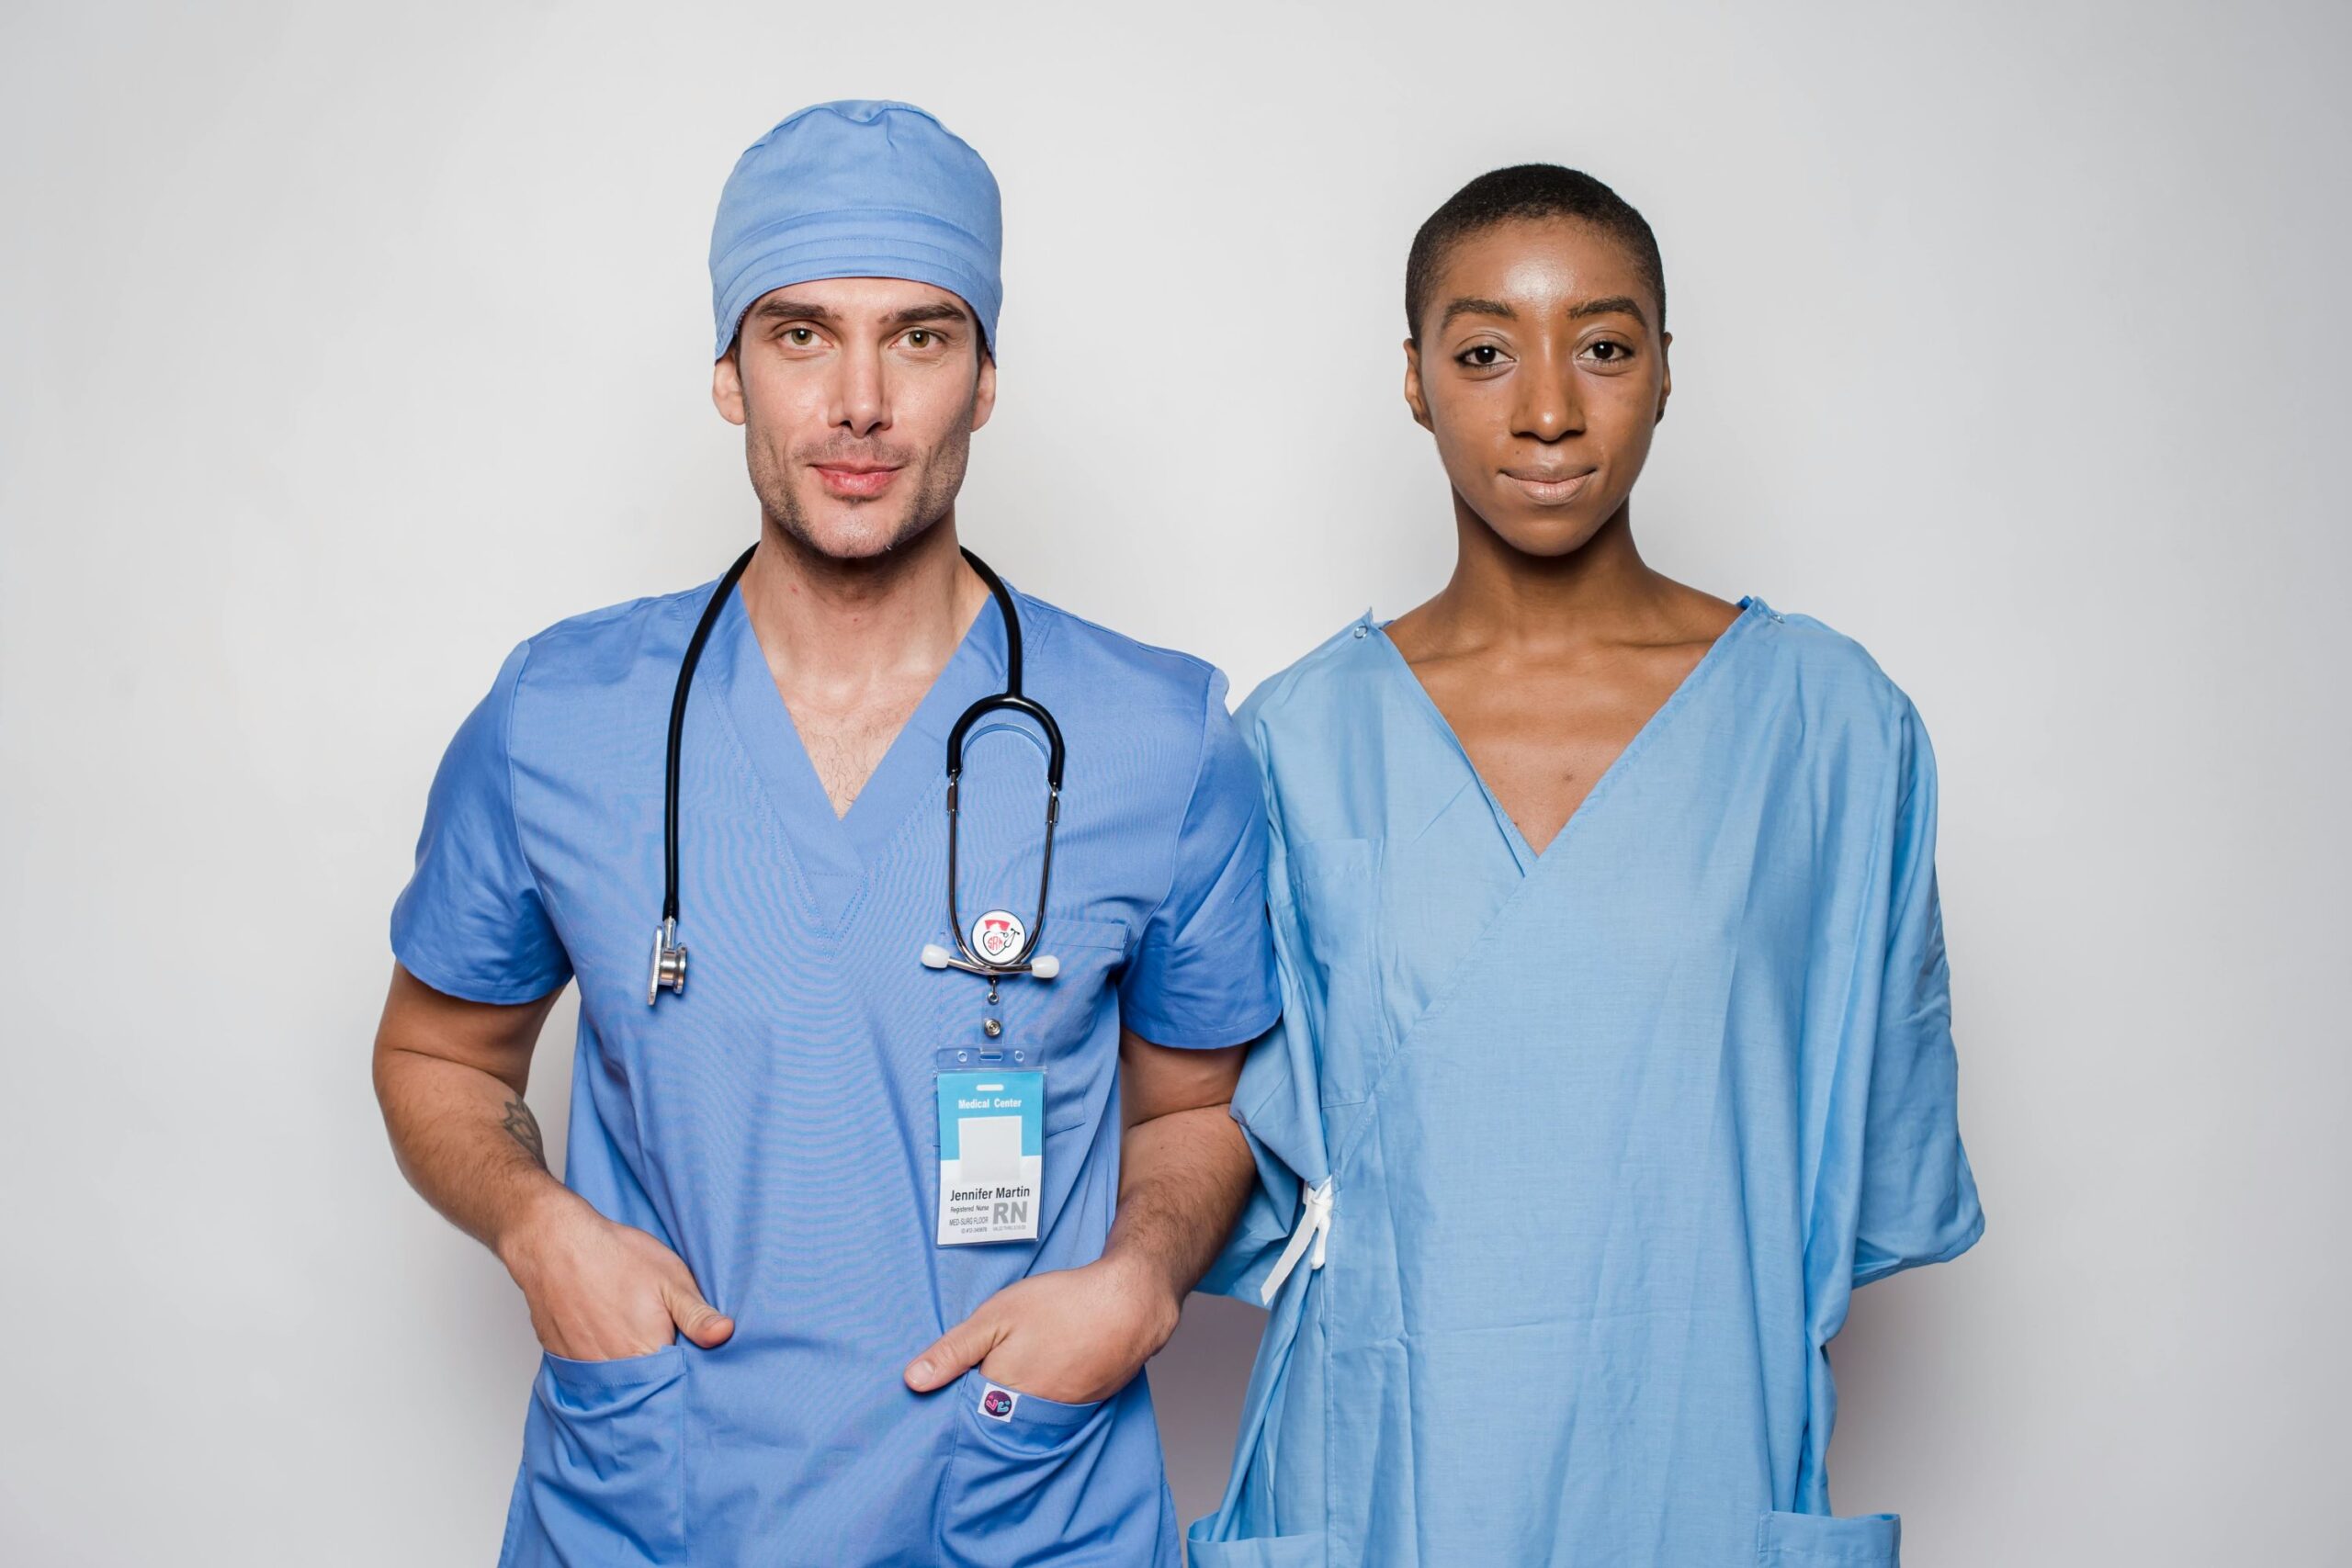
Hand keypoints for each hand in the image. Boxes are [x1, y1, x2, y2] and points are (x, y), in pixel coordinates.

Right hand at [498, 1190, 733, 1360]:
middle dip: (660, 1372)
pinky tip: (606, 1334)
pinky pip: (590, 1373)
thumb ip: (697, 1315)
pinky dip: (602, 1361)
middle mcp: (613, 1371)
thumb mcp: (670, 1279)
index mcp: (646, 1355)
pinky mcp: (563, 1360)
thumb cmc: (614, 1257)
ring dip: (629, 1368)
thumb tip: (725, 1336)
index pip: (676, 1381)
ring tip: (630, 1332)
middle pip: (646, 1385)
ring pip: (618, 1382)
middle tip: (659, 1336)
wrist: (554, 1243)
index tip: (691, 1353)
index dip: (687, 1368)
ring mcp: (584, 1368)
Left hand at [903, 1252, 1181, 1404]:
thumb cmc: (1061, 1305)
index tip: (946, 1382)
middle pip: (993, 1416)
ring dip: (1016, 1397)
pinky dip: (1045, 1393)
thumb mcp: (995, 1316)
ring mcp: (1059, 1414)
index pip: (962, 1411)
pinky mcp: (1084, 1407)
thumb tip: (913, 1381)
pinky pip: (1052, 1410)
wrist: (1129, 1304)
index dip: (954, 1394)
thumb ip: (954, 1351)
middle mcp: (1029, 1415)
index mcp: (1001, 1395)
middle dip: (983, 1398)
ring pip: (1023, 1414)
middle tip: (991, 1363)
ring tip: (1024, 1361)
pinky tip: (1049, 1365)